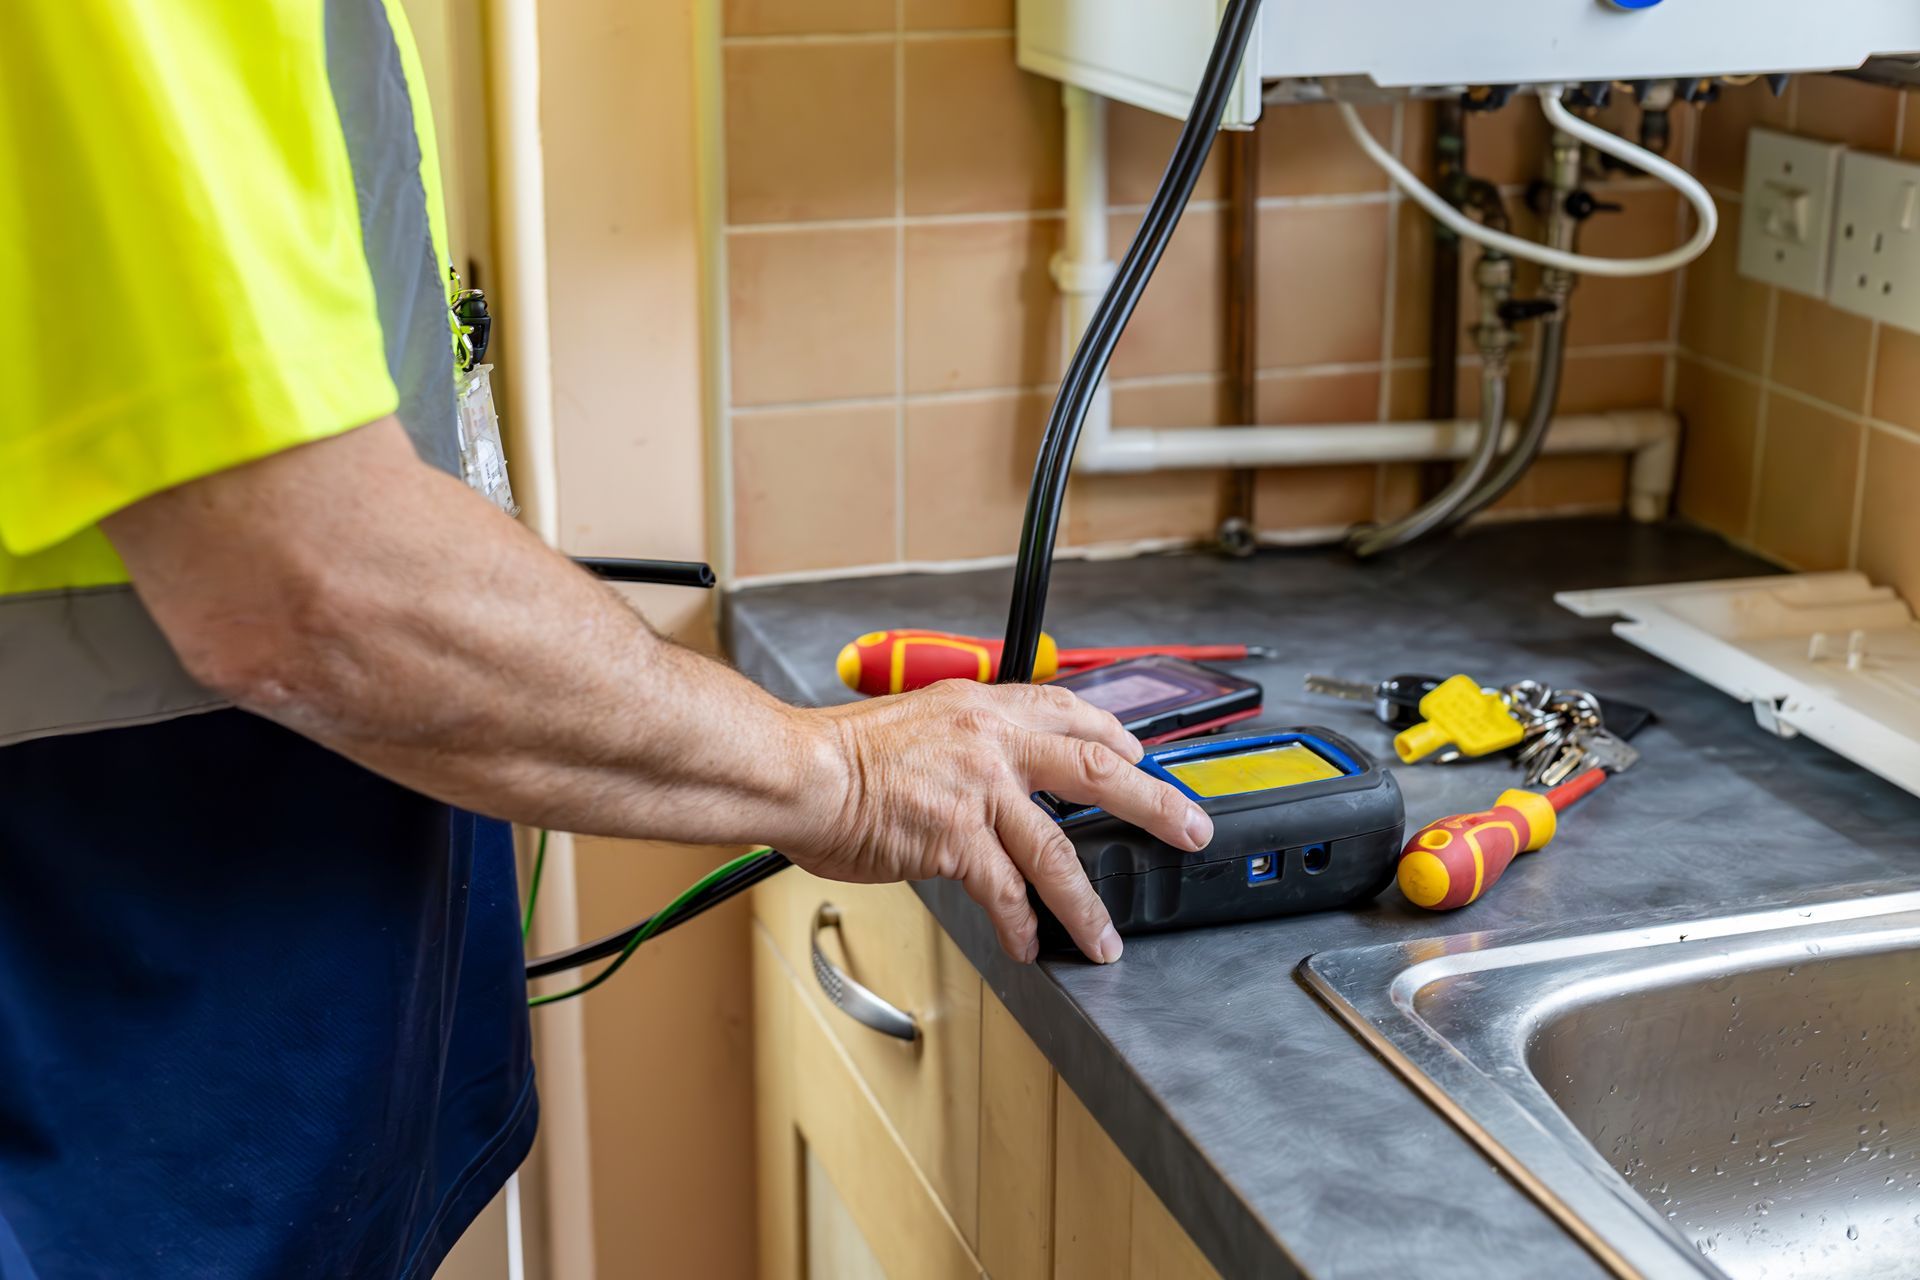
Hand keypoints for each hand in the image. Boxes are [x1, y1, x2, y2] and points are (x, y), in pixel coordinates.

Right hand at [786, 680, 1214, 965]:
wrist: (799, 772)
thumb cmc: (843, 755)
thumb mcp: (920, 722)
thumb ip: (965, 745)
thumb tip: (991, 777)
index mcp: (983, 708)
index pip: (1069, 712)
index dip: (1114, 737)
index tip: (1140, 754)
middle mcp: (990, 743)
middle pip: (1095, 769)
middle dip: (1154, 802)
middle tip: (1189, 827)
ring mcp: (977, 791)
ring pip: (1057, 851)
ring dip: (1088, 902)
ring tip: (1107, 937)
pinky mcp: (955, 839)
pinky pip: (1004, 891)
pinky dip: (1020, 923)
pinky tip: (1029, 943)